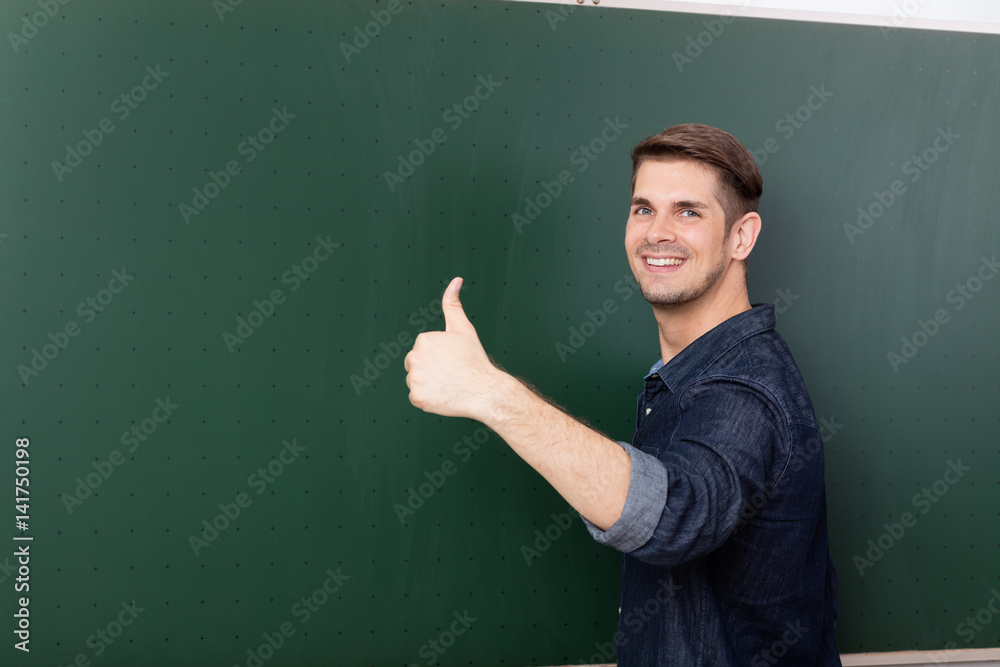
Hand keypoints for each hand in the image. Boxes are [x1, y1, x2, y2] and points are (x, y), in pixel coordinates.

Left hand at [404, 277, 497, 418]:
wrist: (484, 390)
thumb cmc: (474, 359)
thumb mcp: (463, 328)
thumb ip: (453, 304)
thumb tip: (456, 280)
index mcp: (423, 340)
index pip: (423, 350)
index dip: (439, 356)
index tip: (452, 360)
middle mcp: (414, 357)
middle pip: (416, 364)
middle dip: (430, 368)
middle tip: (450, 373)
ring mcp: (414, 379)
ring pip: (416, 381)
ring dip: (429, 384)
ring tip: (448, 384)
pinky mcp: (416, 397)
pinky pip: (418, 397)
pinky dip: (429, 398)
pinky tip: (444, 395)